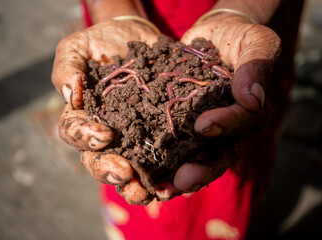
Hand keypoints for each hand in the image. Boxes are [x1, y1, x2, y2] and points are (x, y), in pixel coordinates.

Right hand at [52, 19, 160, 204]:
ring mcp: (130, 137)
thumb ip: (66, 67)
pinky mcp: (157, 135)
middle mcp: (104, 134)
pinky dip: (164, 174)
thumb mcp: (78, 47)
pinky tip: (171, 183)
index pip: (74, 132)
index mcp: (82, 116)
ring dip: (135, 184)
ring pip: (127, 169)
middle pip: (98, 161)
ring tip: (147, 192)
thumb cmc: (102, 42)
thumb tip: (69, 96)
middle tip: (124, 174)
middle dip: (109, 171)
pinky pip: (158, 159)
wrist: (137, 38)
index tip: (103, 135)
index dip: (85, 137)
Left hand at [172, 13, 280, 191]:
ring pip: (196, 159)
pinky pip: (174, 146)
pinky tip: (145, 170)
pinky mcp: (183, 126)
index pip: (242, 123)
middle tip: (182, 181)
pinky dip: (161, 159)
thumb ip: (256, 67)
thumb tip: (253, 100)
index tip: (203, 126)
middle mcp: (230, 129)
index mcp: (252, 111)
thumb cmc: (240, 37)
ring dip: (178, 175)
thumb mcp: (256, 42)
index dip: (224, 126)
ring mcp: (206, 131)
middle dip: (201, 169)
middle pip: (220, 155)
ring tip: (160, 188)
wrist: (216, 37)